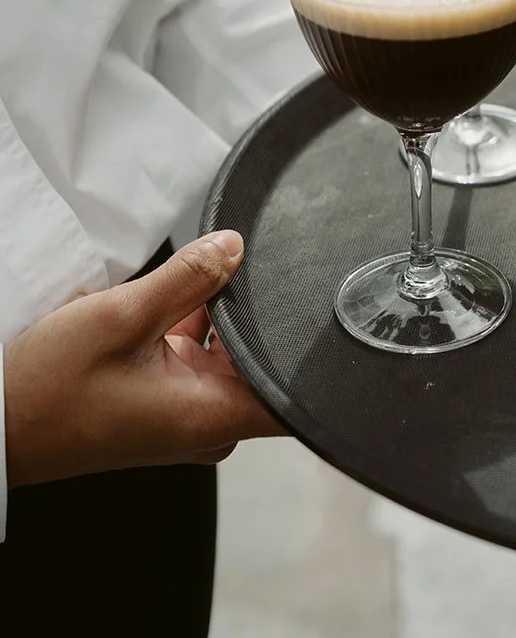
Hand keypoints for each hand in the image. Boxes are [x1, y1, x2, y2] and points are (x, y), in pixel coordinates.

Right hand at [4, 231, 282, 486]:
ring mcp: (188, 410)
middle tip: (237, 268)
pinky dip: (194, 321)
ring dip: (217, 312)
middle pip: (263, 358)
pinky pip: (202, 353)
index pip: (293, 395)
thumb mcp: (121, 317)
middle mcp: (207, 422)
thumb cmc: (48, 392)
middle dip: (253, 311)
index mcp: (210, 416)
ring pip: (229, 349)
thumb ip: (188, 278)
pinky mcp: (168, 398)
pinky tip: (174, 294)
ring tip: (192, 282)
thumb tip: (236, 248)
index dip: (309, 350)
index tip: (312, 302)